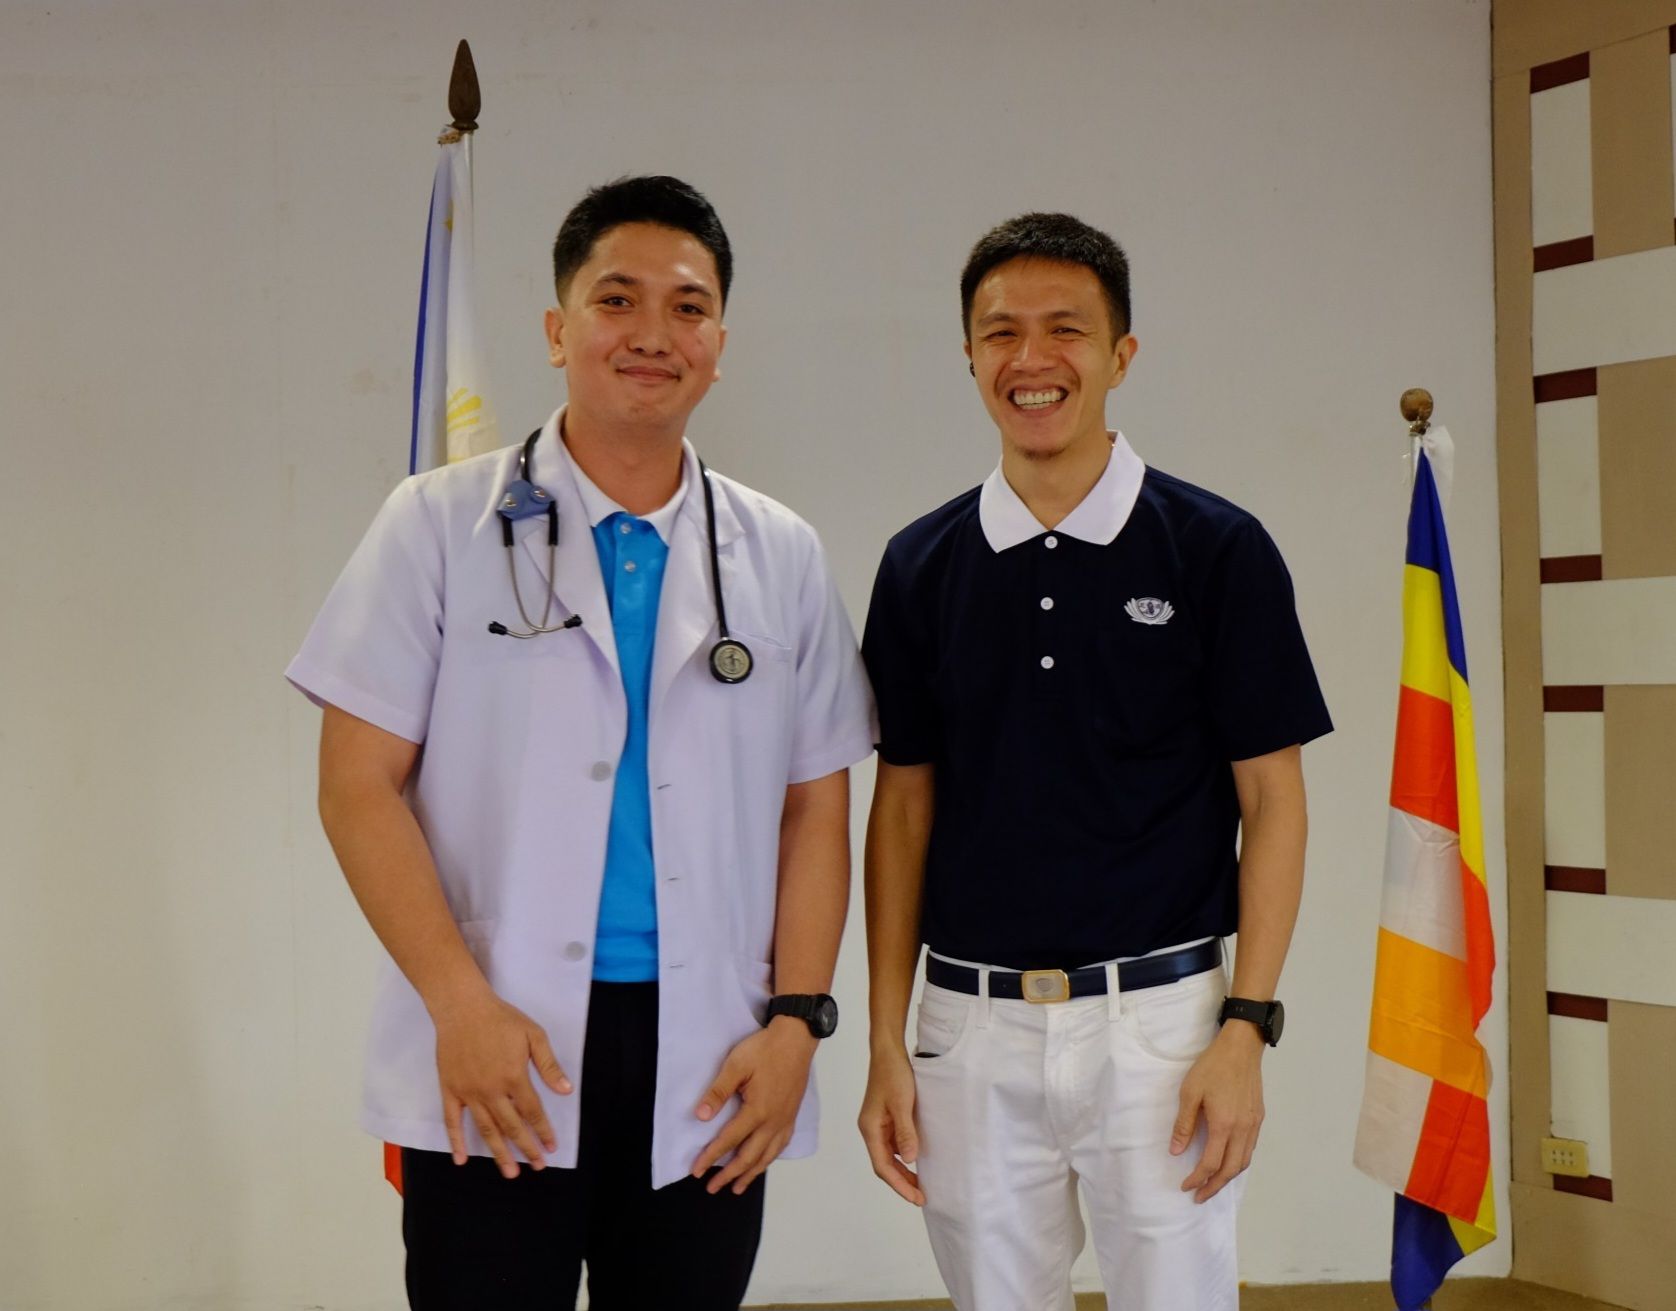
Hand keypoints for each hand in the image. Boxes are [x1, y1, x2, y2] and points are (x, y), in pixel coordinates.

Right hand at [434, 990, 570, 1178]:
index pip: (532, 1112)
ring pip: (486, 1129)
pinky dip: (456, 1141)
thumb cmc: (501, 1019)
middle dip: (526, 1148)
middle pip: (512, 1126)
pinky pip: (452, 1121)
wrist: (463, 1008)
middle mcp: (492, 1090)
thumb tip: (566, 1091)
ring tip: (510, 1172)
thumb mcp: (534, 1035)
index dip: (543, 1131)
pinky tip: (461, 1159)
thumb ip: (549, 1065)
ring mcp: (469, 1092)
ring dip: (499, 1152)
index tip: (551, 1148)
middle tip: (536, 1167)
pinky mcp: (450, 1090)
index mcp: (514, 1077)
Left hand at [690, 1017, 816, 1194]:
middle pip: (749, 1157)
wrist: (797, 1039)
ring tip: (737, 1187)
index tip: (695, 1171)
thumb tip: (700, 1116)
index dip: (710, 1157)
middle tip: (712, 1188)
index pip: (729, 1141)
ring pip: (767, 1156)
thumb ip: (718, 1092)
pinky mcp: (792, 1115)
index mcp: (757, 1111)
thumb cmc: (765, 1049)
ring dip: (750, 1174)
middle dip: (729, 1175)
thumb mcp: (736, 1065)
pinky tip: (764, 1161)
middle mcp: (773, 1122)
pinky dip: (769, 1159)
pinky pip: (780, 1146)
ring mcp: (785, 1120)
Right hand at [858, 1043, 923, 1204]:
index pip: (882, 1166)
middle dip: (901, 1182)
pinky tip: (916, 1159)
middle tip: (922, 1196)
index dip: (899, 1185)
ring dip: (903, 1171)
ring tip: (921, 1184)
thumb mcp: (903, 1104)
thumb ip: (905, 1132)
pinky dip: (904, 1156)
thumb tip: (909, 1161)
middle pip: (884, 1164)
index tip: (917, 1197)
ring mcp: (877, 1124)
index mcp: (870, 1129)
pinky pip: (893, 1144)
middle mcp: (871, 1130)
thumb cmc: (894, 1075)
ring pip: (888, 1156)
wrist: (888, 1051)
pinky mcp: (885, 1118)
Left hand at [1171, 1019, 1265, 1202]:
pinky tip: (1228, 1161)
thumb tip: (1177, 1151)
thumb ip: (1184, 1124)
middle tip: (1199, 1195)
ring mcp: (1254, 1125)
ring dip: (1228, 1177)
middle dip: (1214, 1186)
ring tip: (1212, 1184)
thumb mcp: (1190, 1092)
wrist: (1241, 1048)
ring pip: (1244, 1162)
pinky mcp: (1259, 1118)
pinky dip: (1238, 1162)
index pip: (1211, 1163)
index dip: (1197, 1179)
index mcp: (1224, 1125)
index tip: (1185, 1186)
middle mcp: (1243, 1130)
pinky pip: (1250, 1149)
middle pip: (1230, 1170)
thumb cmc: (1212, 1067)